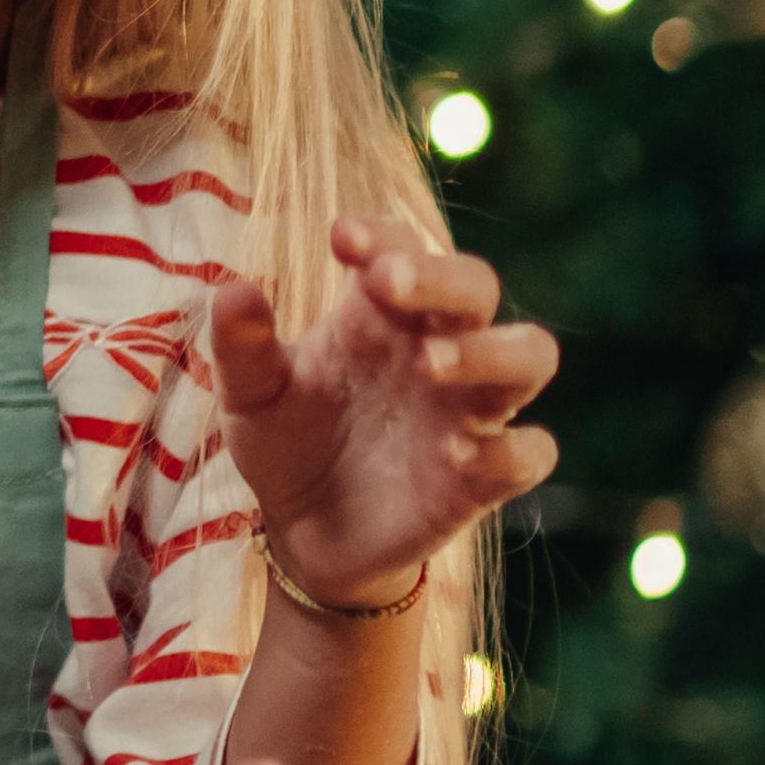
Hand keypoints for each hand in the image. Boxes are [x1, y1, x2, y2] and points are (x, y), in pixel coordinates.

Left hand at [205, 223, 560, 606]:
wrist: (303, 530)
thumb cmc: (286, 440)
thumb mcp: (251, 394)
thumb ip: (242, 346)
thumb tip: (233, 290)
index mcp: (380, 314)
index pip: (401, 248)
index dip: (383, 234)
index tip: (342, 236)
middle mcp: (436, 347)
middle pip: (476, 287)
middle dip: (440, 277)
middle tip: (388, 281)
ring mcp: (468, 410)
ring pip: (530, 355)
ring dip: (492, 351)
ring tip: (432, 363)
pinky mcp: (484, 477)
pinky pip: (531, 453)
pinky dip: (507, 450)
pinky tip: (457, 454)